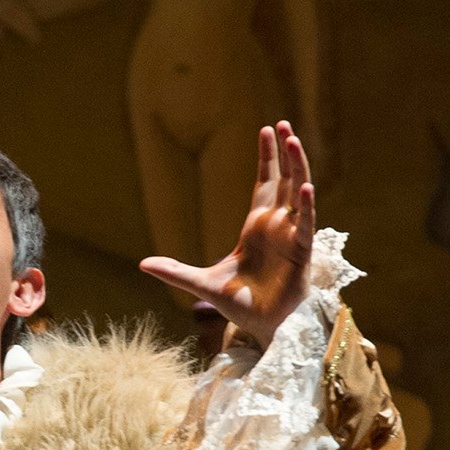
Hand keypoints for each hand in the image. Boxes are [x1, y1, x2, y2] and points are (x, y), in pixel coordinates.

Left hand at [140, 120, 315, 349]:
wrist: (263, 327)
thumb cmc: (241, 304)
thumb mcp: (201, 283)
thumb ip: (174, 271)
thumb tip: (142, 264)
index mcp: (256, 226)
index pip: (265, 182)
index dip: (267, 157)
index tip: (267, 130)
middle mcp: (277, 225)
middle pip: (285, 179)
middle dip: (285, 152)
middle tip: (284, 123)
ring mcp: (292, 236)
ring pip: (299, 194)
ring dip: (298, 168)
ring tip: (293, 141)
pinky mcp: (302, 253)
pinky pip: (306, 225)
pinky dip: (306, 207)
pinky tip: (304, 188)